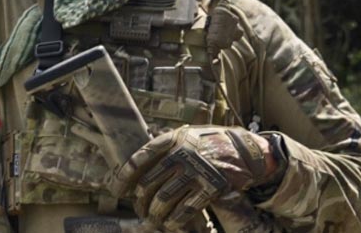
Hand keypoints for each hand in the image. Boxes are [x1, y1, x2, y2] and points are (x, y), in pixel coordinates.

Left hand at [108, 125, 283, 231]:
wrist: (244, 150)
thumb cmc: (208, 143)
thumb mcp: (184, 136)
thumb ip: (164, 147)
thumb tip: (137, 165)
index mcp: (171, 140)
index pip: (139, 160)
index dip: (123, 177)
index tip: (116, 189)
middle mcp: (181, 155)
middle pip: (148, 183)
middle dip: (140, 200)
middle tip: (138, 209)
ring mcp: (196, 172)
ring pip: (164, 198)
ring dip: (154, 213)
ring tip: (151, 219)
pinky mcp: (211, 188)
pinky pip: (186, 209)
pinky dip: (175, 219)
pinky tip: (169, 225)